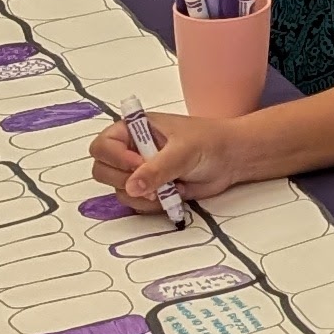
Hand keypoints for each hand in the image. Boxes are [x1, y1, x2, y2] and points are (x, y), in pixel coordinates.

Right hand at [89, 105, 267, 209]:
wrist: (231, 160)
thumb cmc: (209, 142)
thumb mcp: (182, 151)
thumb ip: (157, 168)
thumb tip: (132, 186)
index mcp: (134, 128)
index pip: (103, 145)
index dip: (116, 158)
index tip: (138, 165)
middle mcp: (130, 150)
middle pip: (102, 171)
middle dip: (126, 180)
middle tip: (154, 181)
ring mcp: (138, 171)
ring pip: (119, 191)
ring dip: (142, 195)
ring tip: (170, 186)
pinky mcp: (149, 190)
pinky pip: (136, 204)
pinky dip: (151, 204)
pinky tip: (173, 194)